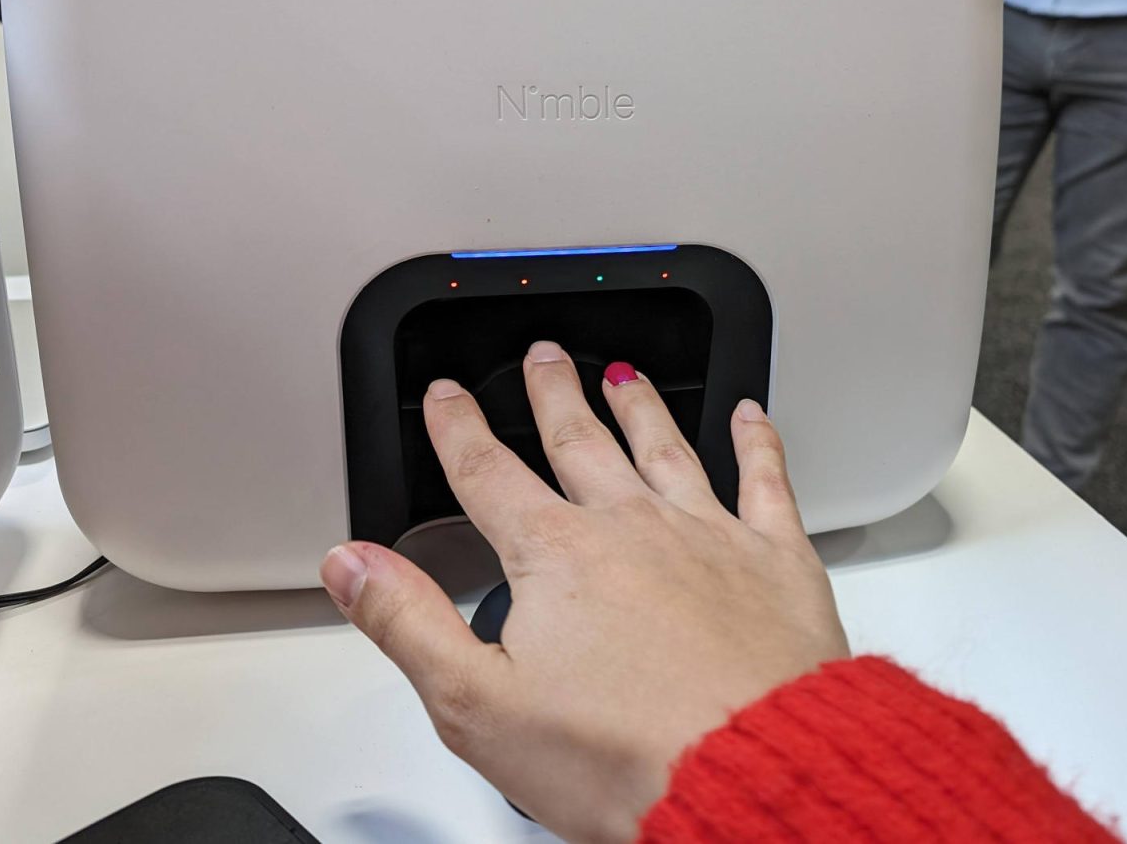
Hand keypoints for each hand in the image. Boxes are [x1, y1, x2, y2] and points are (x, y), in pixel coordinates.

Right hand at [320, 342, 850, 843]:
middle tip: (541, 356)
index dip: (458, 429)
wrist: (747, 771)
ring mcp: (708, 534)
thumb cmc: (622, 755)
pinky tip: (749, 415)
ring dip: (639, 406)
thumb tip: (352, 562)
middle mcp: (632, 526)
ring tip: (622, 374)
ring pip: (665, 447)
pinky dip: (756, 441)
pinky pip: (764, 479)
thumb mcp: (476, 703)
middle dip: (552, 394)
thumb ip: (407, 621)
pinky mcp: (775, 558)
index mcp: (556, 556)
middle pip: (579, 441)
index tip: (445, 396)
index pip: (488, 474)